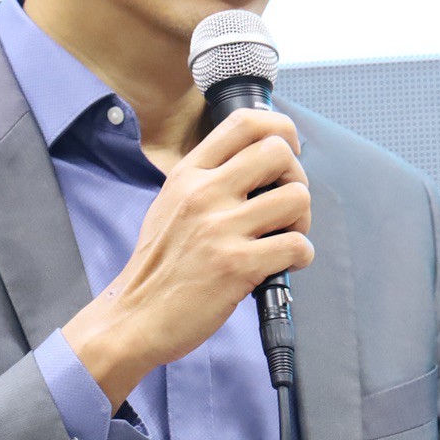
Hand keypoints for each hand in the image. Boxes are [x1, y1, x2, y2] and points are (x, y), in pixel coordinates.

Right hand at [61, 108, 311, 405]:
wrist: (136, 316)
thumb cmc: (158, 265)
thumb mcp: (170, 203)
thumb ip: (207, 179)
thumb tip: (257, 164)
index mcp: (189, 174)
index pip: (244, 123)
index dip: (280, 128)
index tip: (289, 148)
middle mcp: (204, 193)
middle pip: (279, 153)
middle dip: (297, 177)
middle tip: (286, 205)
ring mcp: (221, 229)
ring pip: (296, 198)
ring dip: (302, 220)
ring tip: (285, 237)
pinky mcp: (238, 265)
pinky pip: (297, 245)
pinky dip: (301, 256)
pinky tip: (284, 265)